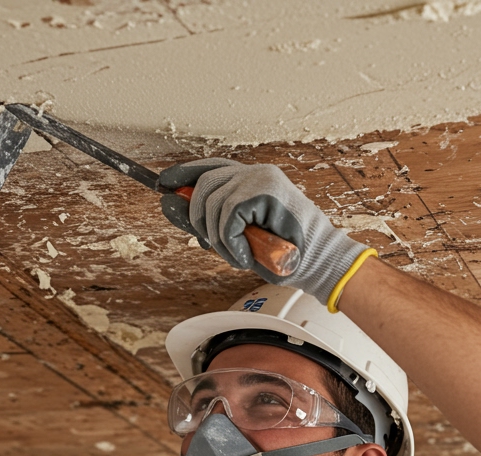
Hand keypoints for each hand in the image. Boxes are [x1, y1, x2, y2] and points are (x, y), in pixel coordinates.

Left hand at [159, 159, 371, 306]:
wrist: (318, 262)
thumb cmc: (281, 252)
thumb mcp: (236, 235)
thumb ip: (206, 219)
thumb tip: (168, 202)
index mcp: (252, 179)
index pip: (210, 167)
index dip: (184, 173)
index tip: (162, 184)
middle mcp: (256, 172)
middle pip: (205, 184)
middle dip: (196, 216)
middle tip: (210, 243)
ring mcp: (261, 179)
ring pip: (213, 202)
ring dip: (218, 238)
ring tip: (237, 254)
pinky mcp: (265, 191)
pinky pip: (228, 216)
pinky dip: (231, 242)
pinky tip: (245, 255)